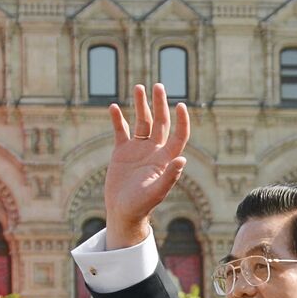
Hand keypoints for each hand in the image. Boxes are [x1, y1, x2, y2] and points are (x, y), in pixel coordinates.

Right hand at [103, 82, 190, 249]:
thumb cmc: (142, 206)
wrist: (123, 212)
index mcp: (165, 159)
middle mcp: (154, 151)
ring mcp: (138, 149)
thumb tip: (182, 159)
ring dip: (141, 105)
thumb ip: (170, 176)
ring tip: (139, 87)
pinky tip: (114, 107)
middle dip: (159, 104)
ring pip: (142, 122)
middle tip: (158, 85)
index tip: (181, 105)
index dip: (181, 121)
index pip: (178, 135)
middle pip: (160, 122)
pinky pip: (121, 131)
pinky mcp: (122, 152)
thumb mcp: (156, 192)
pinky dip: (118, 119)